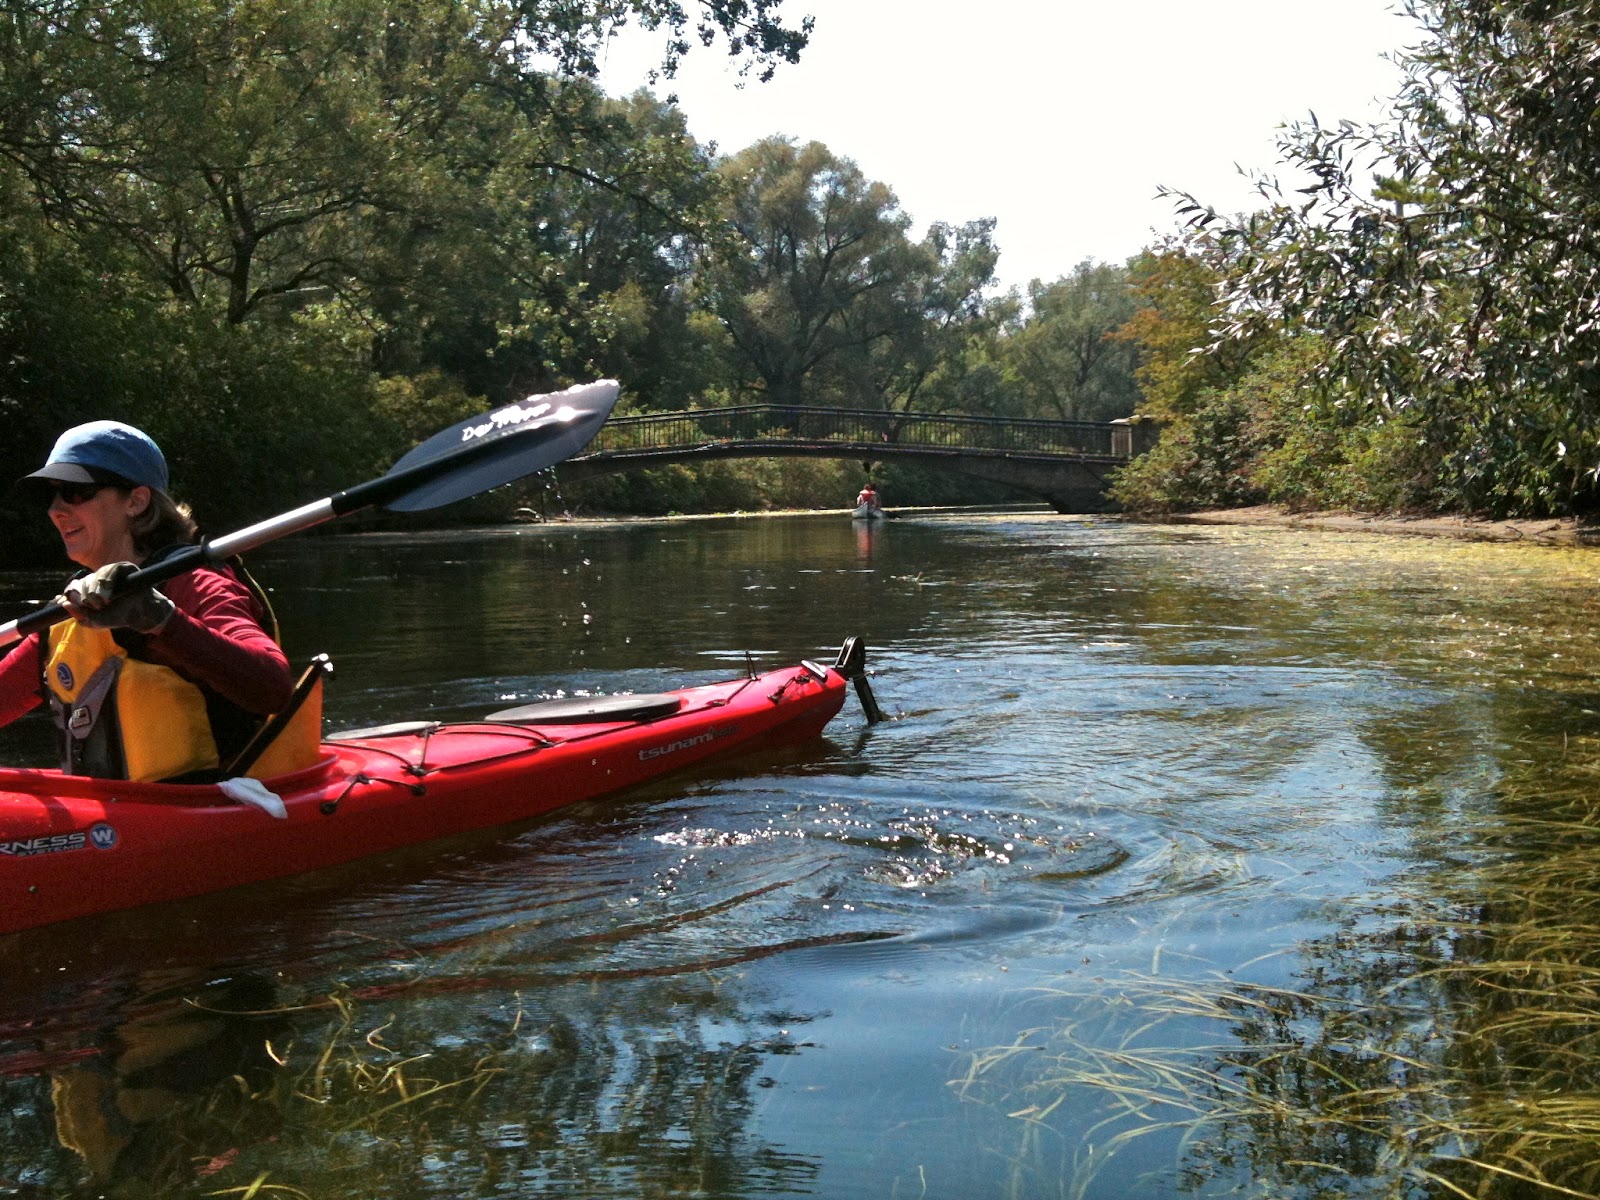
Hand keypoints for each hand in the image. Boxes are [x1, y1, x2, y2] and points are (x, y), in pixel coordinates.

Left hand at [58, 562, 175, 633]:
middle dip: (86, 596)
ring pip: (95, 576)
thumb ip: (78, 615)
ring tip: (104, 602)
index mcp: (87, 589)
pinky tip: (110, 592)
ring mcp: (109, 573)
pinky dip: (108, 581)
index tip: (81, 605)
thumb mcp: (94, 621)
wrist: (139, 614)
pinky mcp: (123, 568)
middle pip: (82, 581)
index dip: (73, 594)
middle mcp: (96, 579)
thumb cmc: (117, 617)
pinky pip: (111, 569)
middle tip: (96, 606)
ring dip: (97, 590)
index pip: (73, 586)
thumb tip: (64, 603)